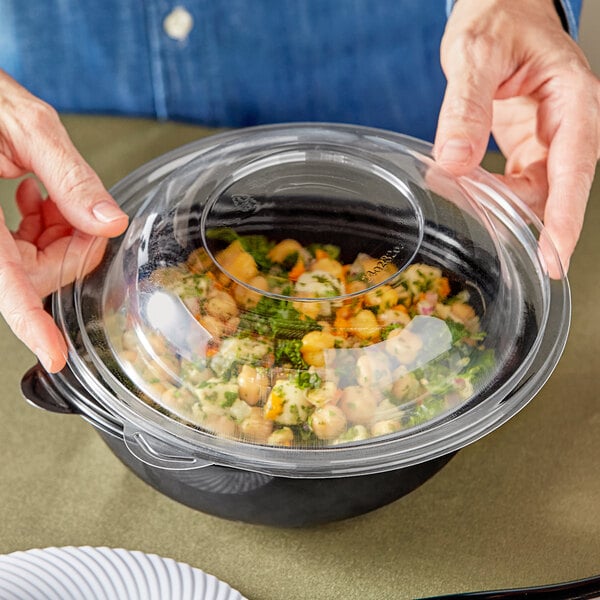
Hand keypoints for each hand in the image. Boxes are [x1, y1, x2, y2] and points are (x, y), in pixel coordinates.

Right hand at [0, 70, 127, 371]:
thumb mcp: (25, 125)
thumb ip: (69, 178)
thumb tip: (111, 222)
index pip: (5, 282)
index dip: (31, 324)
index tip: (54, 357)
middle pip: (31, 273)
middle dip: (70, 249)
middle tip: (84, 214)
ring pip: (28, 263)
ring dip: (58, 235)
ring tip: (51, 194)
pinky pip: (17, 246)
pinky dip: (41, 227)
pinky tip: (37, 195)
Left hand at [434, 0, 599, 272]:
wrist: (500, 8)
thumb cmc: (497, 19)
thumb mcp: (475, 56)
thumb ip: (465, 108)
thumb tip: (454, 162)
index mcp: (573, 98)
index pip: (574, 167)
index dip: (565, 217)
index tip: (555, 255)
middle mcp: (570, 122)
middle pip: (561, 188)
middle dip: (541, 226)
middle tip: (524, 260)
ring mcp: (551, 138)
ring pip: (540, 191)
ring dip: (510, 209)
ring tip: (478, 215)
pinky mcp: (531, 146)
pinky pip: (521, 183)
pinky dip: (498, 197)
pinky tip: (476, 199)